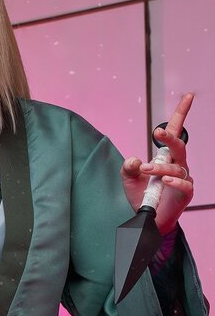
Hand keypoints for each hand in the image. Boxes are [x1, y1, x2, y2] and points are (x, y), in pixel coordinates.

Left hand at [121, 94, 194, 235]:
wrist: (147, 219)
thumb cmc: (142, 195)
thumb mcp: (128, 179)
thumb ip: (128, 168)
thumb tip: (134, 160)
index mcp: (166, 157)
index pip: (176, 132)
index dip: (181, 114)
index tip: (188, 96)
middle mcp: (177, 165)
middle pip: (179, 146)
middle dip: (170, 138)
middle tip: (157, 133)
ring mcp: (183, 179)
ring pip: (176, 168)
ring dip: (160, 168)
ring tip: (145, 171)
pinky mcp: (185, 194)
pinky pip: (184, 185)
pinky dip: (174, 182)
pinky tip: (164, 182)